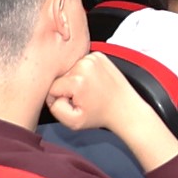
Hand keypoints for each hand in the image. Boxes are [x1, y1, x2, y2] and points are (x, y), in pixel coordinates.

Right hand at [48, 52, 177, 171]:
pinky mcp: (99, 55)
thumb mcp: (73, 122)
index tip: (74, 103)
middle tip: (85, 98)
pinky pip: (80, 64)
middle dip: (68, 89)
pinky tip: (95, 83)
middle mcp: (84, 65)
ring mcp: (93, 58)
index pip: (51, 88)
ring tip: (91, 91)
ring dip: (77, 80)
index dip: (59, 99)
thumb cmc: (101, 115)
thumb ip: (54, 108)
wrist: (125, 108)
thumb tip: (51, 94)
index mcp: (77, 80)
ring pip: (70, 70)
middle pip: (61, 77)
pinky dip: (85, 73)